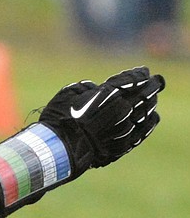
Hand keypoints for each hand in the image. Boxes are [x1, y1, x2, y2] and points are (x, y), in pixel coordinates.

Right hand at [39, 66, 163, 172]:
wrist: (64, 147)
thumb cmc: (61, 117)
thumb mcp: (68, 93)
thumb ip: (85, 88)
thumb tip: (94, 88)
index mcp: (108, 94)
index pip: (130, 81)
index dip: (138, 75)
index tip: (144, 70)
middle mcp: (122, 109)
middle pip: (144, 95)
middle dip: (152, 86)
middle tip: (157, 80)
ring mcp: (126, 127)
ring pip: (146, 112)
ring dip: (151, 103)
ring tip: (153, 98)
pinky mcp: (126, 143)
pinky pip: (144, 130)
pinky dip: (150, 121)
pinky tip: (153, 117)